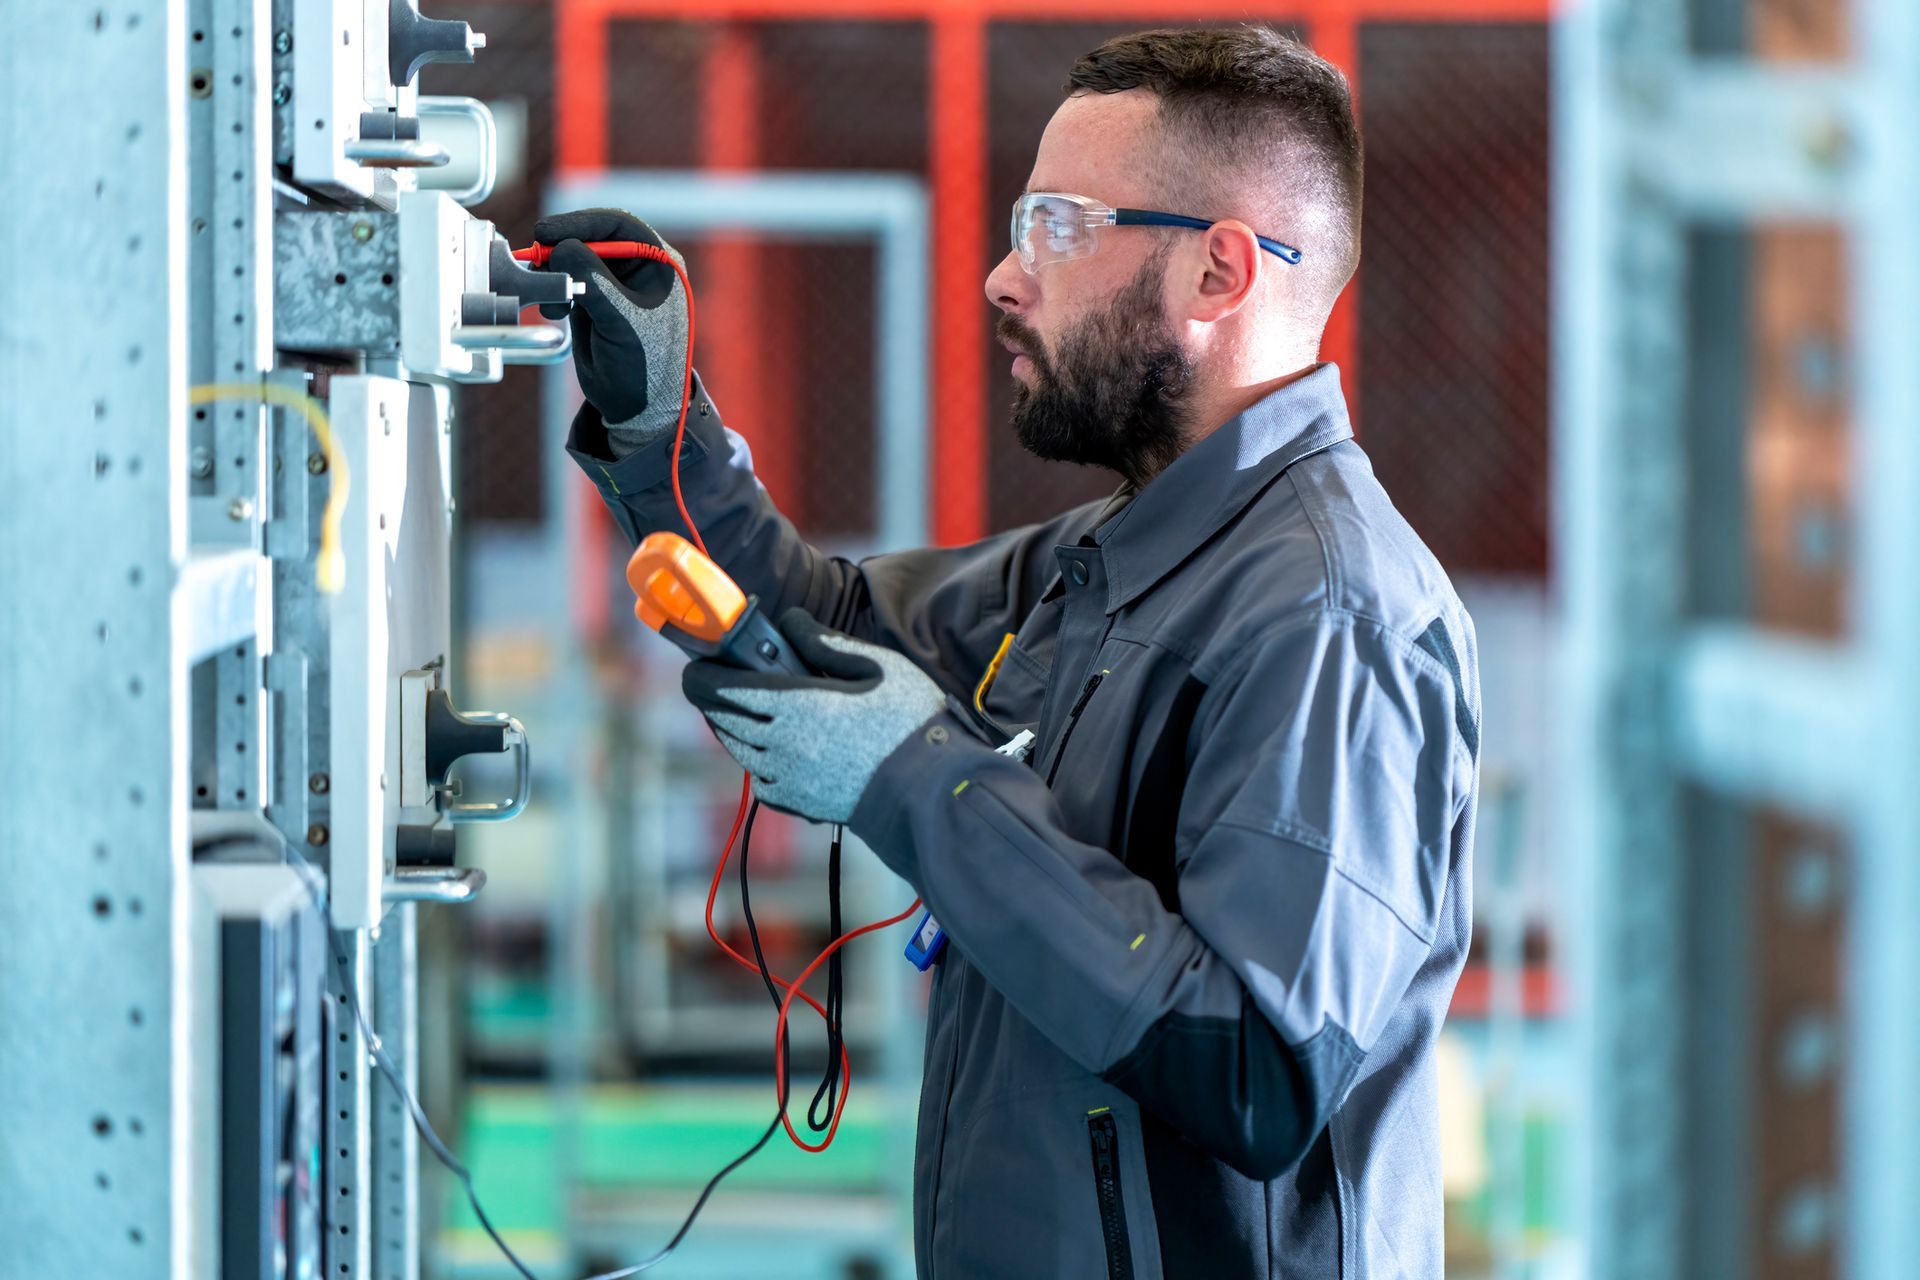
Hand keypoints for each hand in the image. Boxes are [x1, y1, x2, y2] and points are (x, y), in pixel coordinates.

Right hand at [531, 208, 688, 449]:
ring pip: (573, 259)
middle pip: (591, 238)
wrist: (637, 406)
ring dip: (554, 272)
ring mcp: (612, 284)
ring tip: (552, 300)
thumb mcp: (620, 318)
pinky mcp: (592, 302)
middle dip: (562, 249)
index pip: (618, 224)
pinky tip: (553, 310)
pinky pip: (566, 281)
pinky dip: (553, 290)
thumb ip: (592, 279)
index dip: (581, 222)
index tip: (548, 232)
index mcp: (658, 264)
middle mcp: (637, 268)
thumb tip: (561, 249)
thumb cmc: (644, 364)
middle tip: (537, 260)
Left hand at [682, 610, 948, 823]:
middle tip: (716, 681)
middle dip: (713, 697)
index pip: (725, 687)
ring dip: (731, 727)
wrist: (931, 790)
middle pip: (724, 718)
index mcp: (796, 705)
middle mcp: (781, 745)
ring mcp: (787, 779)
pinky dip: (757, 762)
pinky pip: (761, 781)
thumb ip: (825, 642)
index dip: (703, 674)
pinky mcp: (799, 803)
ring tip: (740, 710)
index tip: (696, 663)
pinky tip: (773, 750)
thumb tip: (790, 621)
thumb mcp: (878, 666)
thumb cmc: (910, 723)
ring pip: (738, 750)